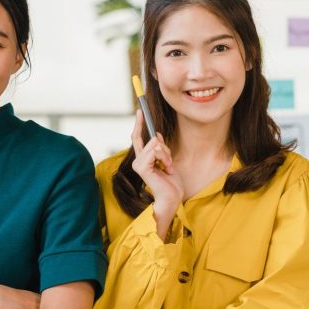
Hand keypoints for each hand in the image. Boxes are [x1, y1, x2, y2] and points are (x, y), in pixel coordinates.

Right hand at [129, 110, 182, 238]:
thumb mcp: (166, 159)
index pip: (137, 137)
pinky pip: (155, 151)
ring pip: (155, 144)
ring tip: (168, 167)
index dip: (139, 123)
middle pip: (150, 139)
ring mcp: (138, 164)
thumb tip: (155, 135)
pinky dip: (165, 158)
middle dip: (164, 147)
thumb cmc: (170, 182)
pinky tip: (166, 169)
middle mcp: (137, 160)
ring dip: (166, 154)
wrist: (171, 197)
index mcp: (142, 158)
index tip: (141, 110)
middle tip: (168, 162)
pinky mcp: (142, 167)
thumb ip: (159, 148)